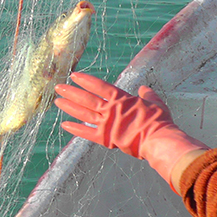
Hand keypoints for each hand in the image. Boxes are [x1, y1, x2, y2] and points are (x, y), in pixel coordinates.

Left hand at [54, 72, 208, 189]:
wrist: (157, 139)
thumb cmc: (159, 121)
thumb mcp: (155, 103)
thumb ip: (147, 95)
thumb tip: (144, 89)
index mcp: (122, 99)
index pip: (100, 86)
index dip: (86, 80)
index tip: (74, 76)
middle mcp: (111, 110)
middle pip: (87, 98)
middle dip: (72, 92)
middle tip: (59, 87)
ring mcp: (106, 124)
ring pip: (83, 113)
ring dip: (69, 106)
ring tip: (57, 101)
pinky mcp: (105, 139)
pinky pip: (86, 133)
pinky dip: (75, 129)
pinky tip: (64, 124)